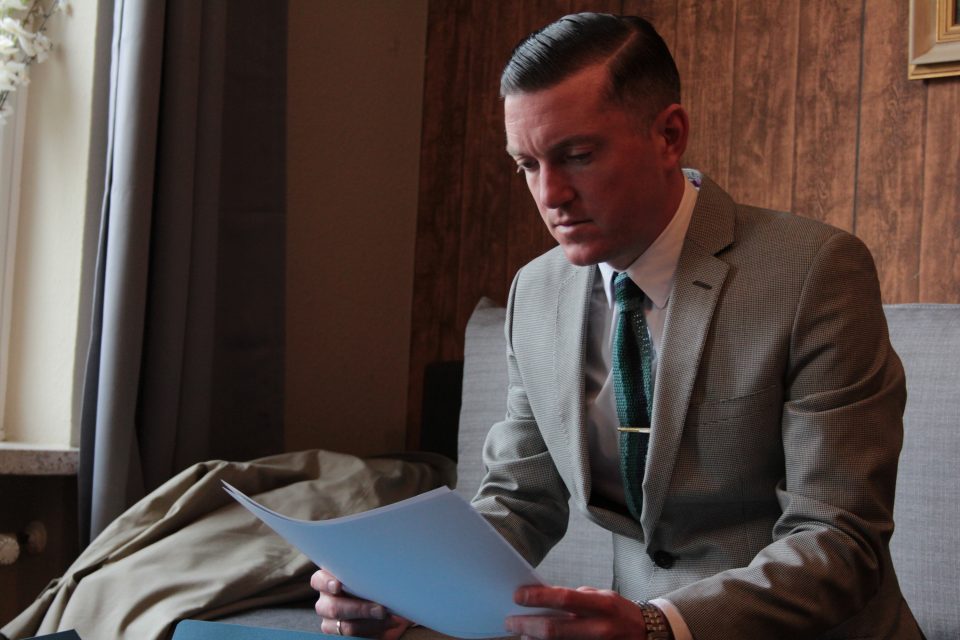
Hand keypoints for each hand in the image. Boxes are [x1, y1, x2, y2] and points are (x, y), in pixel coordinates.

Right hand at [311, 568, 411, 638]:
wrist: (381, 608)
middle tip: (381, 609)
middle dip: (360, 609)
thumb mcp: (368, 577)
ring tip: (391, 619)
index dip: (326, 583)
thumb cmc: (372, 585)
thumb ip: (366, 576)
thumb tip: (383, 577)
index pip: (318, 580)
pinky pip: (355, 638)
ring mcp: (331, 622)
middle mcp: (326, 602)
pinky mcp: (341, 636)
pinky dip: (373, 633)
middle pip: (334, 608)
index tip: (338, 585)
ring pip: (346, 627)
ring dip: (371, 624)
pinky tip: (386, 627)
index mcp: (327, 582)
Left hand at [506, 585, 649, 638]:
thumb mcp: (602, 597)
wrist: (649, 635)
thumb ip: (576, 599)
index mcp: (602, 605)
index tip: (518, 595)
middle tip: (510, 622)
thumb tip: (543, 599)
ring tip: (523, 634)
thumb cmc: (620, 613)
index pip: (564, 599)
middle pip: (554, 630)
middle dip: (526, 626)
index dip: (538, 597)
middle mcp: (600, 629)